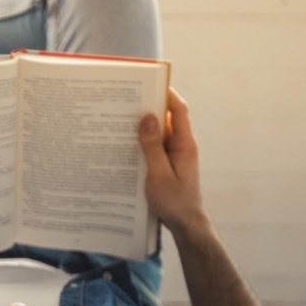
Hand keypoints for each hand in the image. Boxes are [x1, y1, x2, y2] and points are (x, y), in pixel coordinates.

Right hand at [138, 88, 208, 235]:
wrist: (185, 223)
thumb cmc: (174, 202)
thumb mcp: (159, 174)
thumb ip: (152, 146)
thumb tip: (147, 118)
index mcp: (184, 144)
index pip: (178, 110)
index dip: (166, 93)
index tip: (150, 82)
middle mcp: (181, 145)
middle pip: (166, 117)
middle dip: (148, 107)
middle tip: (126, 99)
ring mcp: (174, 153)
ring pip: (157, 132)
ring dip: (142, 126)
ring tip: (120, 120)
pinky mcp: (167, 162)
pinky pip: (154, 146)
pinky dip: (142, 142)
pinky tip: (125, 144)